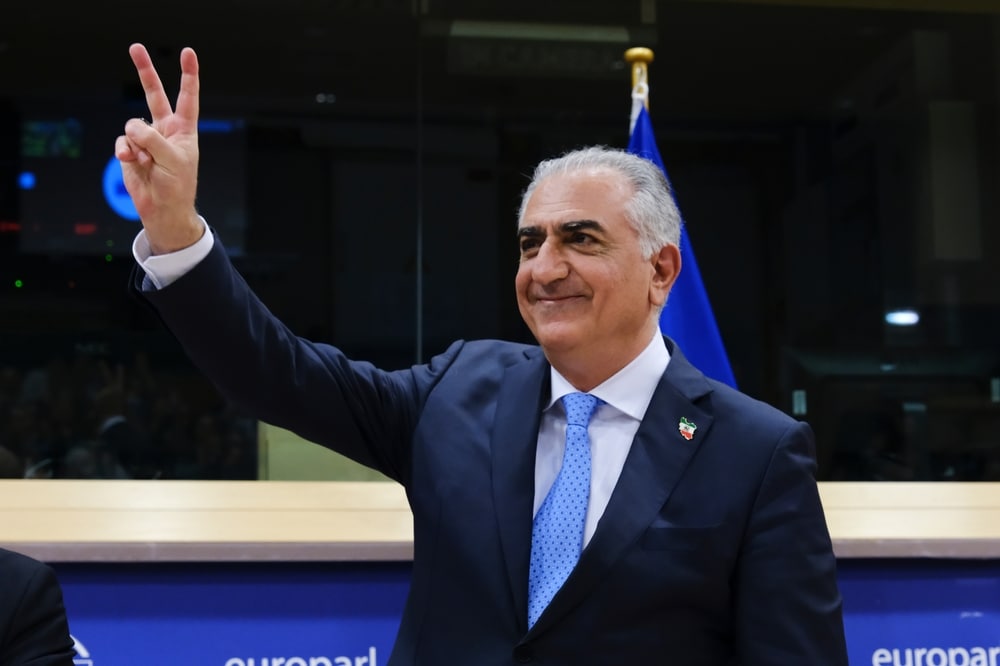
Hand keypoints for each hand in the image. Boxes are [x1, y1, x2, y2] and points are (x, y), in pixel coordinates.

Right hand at [115, 43, 203, 254]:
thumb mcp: (173, 159)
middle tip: (135, 47)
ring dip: (138, 143)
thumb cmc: (177, 185)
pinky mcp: (130, 149)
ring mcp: (146, 138)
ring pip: (133, 125)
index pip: (187, 97)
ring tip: (148, 161)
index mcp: (184, 129)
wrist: (162, 208)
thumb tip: (132, 127)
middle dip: (145, 70)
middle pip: (154, 94)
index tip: (188, 53)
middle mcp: (165, 129)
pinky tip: (133, 161)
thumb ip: (153, 139)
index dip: (188, 75)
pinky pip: (123, 141)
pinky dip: (126, 151)